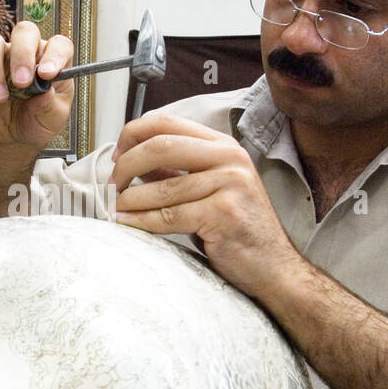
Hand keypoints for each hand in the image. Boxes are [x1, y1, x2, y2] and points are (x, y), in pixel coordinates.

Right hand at [0, 21, 73, 155]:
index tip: (47, 75)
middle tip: (21, 83)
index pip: (58, 44)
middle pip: (23, 32)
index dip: (54, 55)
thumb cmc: (38, 121)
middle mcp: (24, 54)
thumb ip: (51, 105)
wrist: (14, 139)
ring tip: (0, 99)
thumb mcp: (52, 118)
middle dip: (22, 54)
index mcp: (49, 61)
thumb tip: (45, 91)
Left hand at [109, 113, 297, 298]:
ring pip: (162, 186)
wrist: (274, 266)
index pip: (167, 122)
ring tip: (117, 208)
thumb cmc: (239, 229)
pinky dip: (141, 220)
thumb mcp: (210, 188)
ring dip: (130, 199)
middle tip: (113, 184)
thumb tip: (131, 160)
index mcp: (223, 146)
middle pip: (161, 146)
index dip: (133, 134)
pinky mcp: (223, 214)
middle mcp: (229, 158)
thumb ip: (176, 171)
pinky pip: (169, 215)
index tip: (117, 155)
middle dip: (127, 166)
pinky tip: (128, 223)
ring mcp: (229, 184)